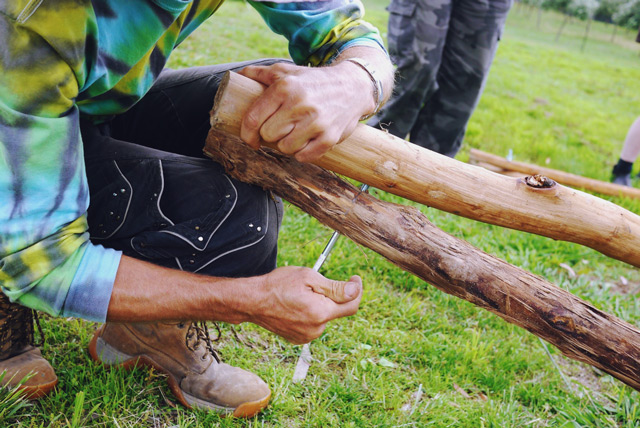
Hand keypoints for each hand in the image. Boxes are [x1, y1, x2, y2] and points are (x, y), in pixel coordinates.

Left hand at [238, 62, 374, 162]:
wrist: (353, 86)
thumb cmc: (314, 81)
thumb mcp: (287, 71)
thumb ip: (261, 74)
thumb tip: (237, 76)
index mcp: (285, 87)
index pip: (254, 119)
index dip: (247, 134)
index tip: (249, 139)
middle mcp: (300, 103)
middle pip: (268, 135)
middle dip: (271, 135)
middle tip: (280, 128)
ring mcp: (316, 122)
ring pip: (285, 148)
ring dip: (287, 144)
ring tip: (295, 133)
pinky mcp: (329, 138)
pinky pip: (303, 157)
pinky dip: (302, 153)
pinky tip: (306, 141)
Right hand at [248, 266, 362, 343]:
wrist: (252, 301)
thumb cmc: (278, 285)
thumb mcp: (308, 277)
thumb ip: (335, 287)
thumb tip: (355, 291)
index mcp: (320, 313)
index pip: (351, 305)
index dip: (356, 290)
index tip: (355, 279)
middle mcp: (316, 329)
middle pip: (336, 310)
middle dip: (332, 296)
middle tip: (314, 283)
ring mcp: (307, 336)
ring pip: (324, 317)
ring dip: (320, 305)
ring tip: (300, 295)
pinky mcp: (299, 339)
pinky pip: (313, 324)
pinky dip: (311, 313)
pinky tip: (295, 306)